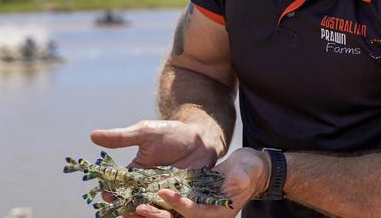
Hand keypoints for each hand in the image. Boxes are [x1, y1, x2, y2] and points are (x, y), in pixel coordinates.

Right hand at [91, 119, 221, 217]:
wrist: (201, 137)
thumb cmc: (172, 133)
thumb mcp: (145, 133)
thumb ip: (122, 137)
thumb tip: (93, 135)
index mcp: (136, 174)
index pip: (119, 187)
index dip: (112, 193)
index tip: (107, 195)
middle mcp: (148, 188)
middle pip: (133, 204)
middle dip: (127, 209)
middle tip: (124, 211)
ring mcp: (165, 194)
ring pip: (151, 211)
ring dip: (146, 214)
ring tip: (141, 211)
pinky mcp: (182, 199)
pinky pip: (173, 210)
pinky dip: (168, 213)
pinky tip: (165, 212)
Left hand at [134, 148, 269, 217]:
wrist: (248, 167)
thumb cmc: (251, 169)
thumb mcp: (247, 171)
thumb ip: (242, 177)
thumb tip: (240, 180)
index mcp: (219, 212)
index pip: (195, 212)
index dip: (180, 204)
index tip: (164, 192)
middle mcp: (205, 213)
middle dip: (157, 216)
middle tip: (137, 208)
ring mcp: (196, 205)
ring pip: (169, 214)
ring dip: (150, 212)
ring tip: (129, 209)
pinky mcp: (189, 196)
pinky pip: (169, 203)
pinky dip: (154, 202)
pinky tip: (137, 197)